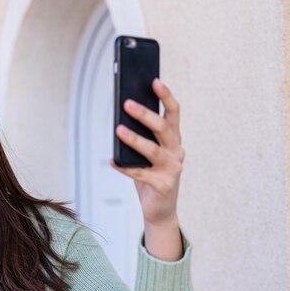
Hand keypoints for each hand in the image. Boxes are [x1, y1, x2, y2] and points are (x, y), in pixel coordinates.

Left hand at [110, 78, 183, 226]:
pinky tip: (112, 161)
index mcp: (173, 139)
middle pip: (162, 127)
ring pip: (152, 150)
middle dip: (144, 114)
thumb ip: (141, 137)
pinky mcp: (163, 185)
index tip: (154, 81)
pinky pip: (140, 173)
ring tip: (118, 129)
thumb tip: (121, 119)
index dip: (166, 96)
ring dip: (134, 139)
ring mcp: (172, 169)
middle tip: (126, 103)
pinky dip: (124, 167)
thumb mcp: (146, 153)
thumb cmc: (150, 175)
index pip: (173, 112)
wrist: (159, 209)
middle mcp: (176, 151)